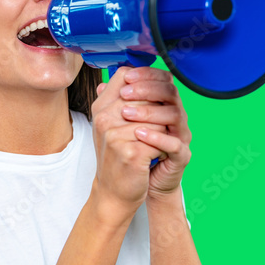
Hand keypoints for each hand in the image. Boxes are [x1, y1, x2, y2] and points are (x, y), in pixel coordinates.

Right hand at [89, 67, 164, 220]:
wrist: (114, 193)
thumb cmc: (118, 157)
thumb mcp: (114, 125)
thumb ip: (122, 99)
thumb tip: (133, 72)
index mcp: (101, 108)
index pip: (126, 76)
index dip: (147, 77)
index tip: (160, 88)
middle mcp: (104, 119)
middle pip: (146, 96)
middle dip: (159, 110)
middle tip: (160, 125)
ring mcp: (115, 136)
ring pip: (157, 119)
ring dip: (163, 131)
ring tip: (155, 143)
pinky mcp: (131, 153)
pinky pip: (160, 139)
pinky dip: (163, 147)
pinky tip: (156, 155)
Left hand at [112, 67, 191, 200]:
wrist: (135, 184)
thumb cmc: (131, 151)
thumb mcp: (120, 125)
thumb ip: (116, 104)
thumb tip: (102, 84)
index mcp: (164, 105)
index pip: (163, 80)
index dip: (147, 75)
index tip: (127, 77)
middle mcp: (176, 117)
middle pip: (170, 92)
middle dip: (146, 89)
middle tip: (124, 94)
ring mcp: (181, 136)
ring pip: (175, 114)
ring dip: (149, 112)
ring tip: (126, 114)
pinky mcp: (182, 156)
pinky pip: (176, 144)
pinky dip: (158, 137)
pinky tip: (139, 134)